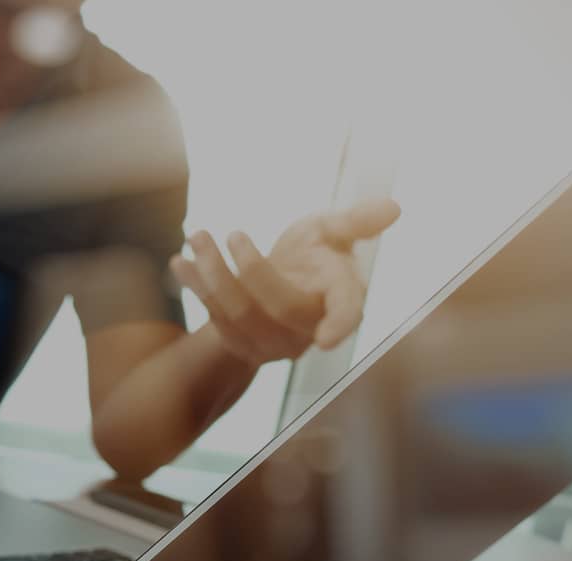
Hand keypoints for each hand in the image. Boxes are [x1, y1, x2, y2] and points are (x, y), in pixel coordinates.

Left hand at [171, 199, 400, 363]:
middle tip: (231, 232)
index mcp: (341, 296)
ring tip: (195, 235)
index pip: (348, 313)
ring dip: (213, 274)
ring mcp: (274, 342)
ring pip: (239, 314)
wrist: (280, 282)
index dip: (340, 325)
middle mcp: (308, 326)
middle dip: (250, 270)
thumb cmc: (314, 253)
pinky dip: (195, 287)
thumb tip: (393, 206)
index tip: (327, 340)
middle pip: (278, 307)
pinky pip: (214, 319)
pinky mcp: (242, 344)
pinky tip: (178, 261)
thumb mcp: (332, 230)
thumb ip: (357, 221)